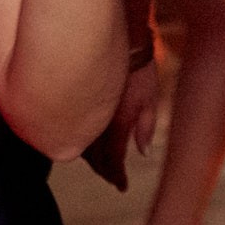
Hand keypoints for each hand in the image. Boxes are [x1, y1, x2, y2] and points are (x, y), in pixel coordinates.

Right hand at [82, 61, 158, 190]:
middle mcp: (96, 121)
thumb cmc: (141, 66)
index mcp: (117, 123)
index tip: (122, 186)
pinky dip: (81, 141)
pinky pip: (73, 129)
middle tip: (114, 179)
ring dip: (91, 159)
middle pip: (95, 159)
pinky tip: (87, 141)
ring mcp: (83, 111)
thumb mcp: (151, 97)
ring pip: (81, 146)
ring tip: (104, 166)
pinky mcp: (75, 101)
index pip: (113, 160)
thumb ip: (146, 126)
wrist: (119, 37)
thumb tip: (143, 152)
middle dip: (105, 171)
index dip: (116, 176)